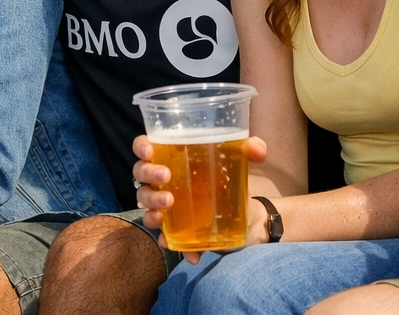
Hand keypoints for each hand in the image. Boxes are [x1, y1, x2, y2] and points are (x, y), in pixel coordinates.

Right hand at [131, 134, 268, 263]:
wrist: (248, 218)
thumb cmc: (233, 182)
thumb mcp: (242, 163)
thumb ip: (251, 150)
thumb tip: (257, 149)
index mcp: (173, 157)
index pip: (146, 147)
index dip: (141, 146)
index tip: (149, 150)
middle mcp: (164, 181)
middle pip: (140, 174)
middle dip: (147, 174)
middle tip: (165, 177)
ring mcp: (167, 207)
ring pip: (145, 204)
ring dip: (152, 205)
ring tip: (168, 205)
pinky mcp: (176, 231)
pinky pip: (167, 238)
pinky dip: (176, 244)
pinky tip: (191, 251)